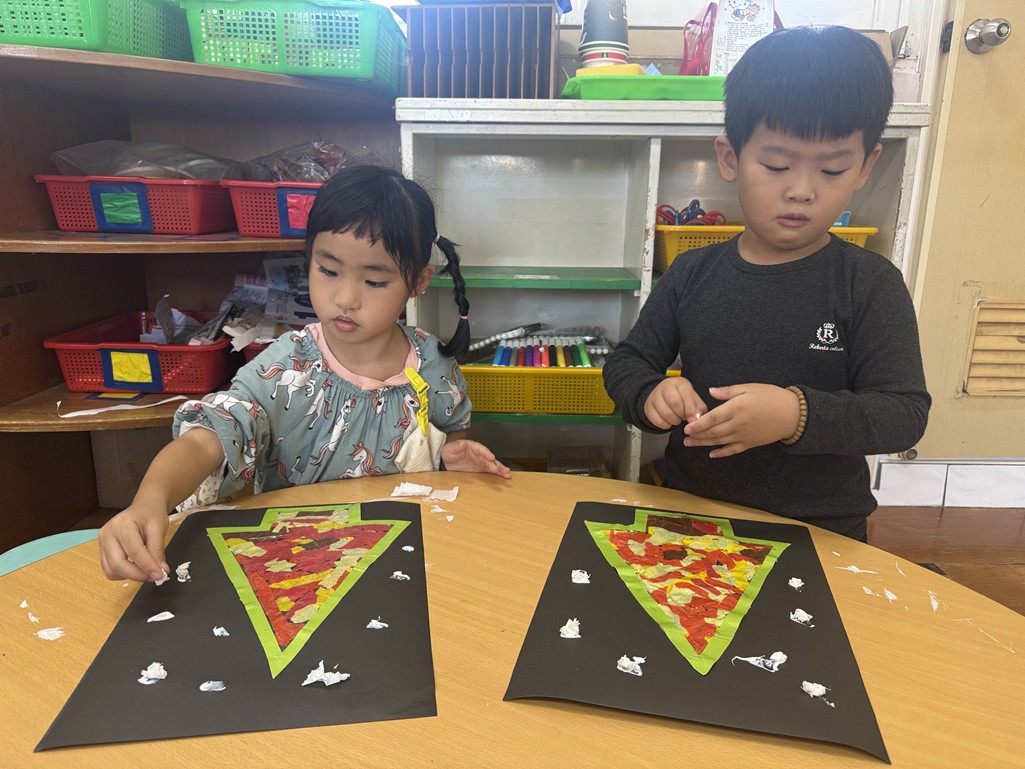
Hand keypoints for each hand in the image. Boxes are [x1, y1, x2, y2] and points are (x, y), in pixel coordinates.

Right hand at [98, 503, 169, 581]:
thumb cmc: (151, 514)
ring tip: (147, 569)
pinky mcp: (103, 551)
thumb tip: (160, 571)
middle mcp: (107, 534)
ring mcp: (102, 543)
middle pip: (117, 564)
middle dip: (137, 575)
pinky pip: (111, 570)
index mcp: (121, 524)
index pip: (133, 551)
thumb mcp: (159, 529)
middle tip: (155, 576)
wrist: (144, 508)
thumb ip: (158, 551)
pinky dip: (125, 573)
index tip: (159, 575)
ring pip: (112, 571)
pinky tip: (137, 566)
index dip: (147, 566)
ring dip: (130, 575)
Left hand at [440, 439, 511, 478]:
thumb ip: (457, 446)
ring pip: (492, 465)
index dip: (487, 453)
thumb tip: (462, 443)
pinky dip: (498, 474)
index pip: (481, 449)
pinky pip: (490, 471)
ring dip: (500, 469)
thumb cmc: (450, 451)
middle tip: (500, 470)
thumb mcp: (451, 448)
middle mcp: (479, 454)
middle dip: (495, 464)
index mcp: (473, 447)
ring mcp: (481, 461)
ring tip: (507, 474)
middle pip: (489, 459)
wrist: (448, 458)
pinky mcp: (481, 468)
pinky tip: (505, 477)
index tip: (491, 457)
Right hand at [643, 377, 708, 429]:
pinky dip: (664, 425)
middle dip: (681, 415)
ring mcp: (655, 396)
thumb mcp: (693, 399)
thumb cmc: (681, 398)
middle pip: (675, 403)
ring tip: (677, 419)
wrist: (663, 396)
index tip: (693, 419)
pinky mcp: (648, 406)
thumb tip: (697, 418)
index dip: (690, 409)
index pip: (686, 395)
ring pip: (665, 412)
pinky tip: (668, 422)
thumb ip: (698, 408)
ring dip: (674, 421)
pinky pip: (656, 420)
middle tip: (683, 418)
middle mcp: (666, 386)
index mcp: (680, 383)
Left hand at [683, 384, 799, 457]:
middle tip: (684, 438)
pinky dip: (721, 453)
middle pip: (712, 432)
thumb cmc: (771, 397)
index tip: (687, 427)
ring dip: (703, 444)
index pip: (712, 418)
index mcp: (736, 408)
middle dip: (697, 436)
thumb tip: (710, 392)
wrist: (793, 414)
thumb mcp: (750, 388)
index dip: (698, 424)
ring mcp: (743, 436)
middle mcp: (738, 424)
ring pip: (719, 441)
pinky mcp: (750, 443)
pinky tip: (711, 454)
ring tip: (691, 444)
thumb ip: (728, 391)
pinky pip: (732, 450)